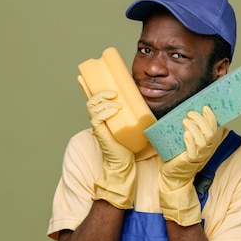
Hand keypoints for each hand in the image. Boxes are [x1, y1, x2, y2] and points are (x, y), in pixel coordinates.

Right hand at [87, 90, 135, 208]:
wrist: (124, 161)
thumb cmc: (129, 143)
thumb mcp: (132, 122)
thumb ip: (135, 112)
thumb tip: (148, 98)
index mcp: (103, 114)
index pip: (95, 98)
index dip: (92, 86)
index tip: (101, 79)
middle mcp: (97, 118)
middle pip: (92, 99)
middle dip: (101, 92)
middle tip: (115, 92)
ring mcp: (97, 125)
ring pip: (93, 106)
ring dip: (105, 101)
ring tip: (117, 101)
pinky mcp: (99, 132)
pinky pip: (96, 117)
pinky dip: (105, 111)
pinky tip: (115, 110)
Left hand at [159, 106, 220, 225]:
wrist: (173, 174)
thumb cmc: (179, 155)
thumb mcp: (186, 140)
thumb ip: (190, 129)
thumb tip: (187, 113)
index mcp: (207, 142)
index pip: (214, 127)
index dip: (211, 117)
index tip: (204, 107)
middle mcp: (206, 149)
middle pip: (209, 132)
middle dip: (201, 120)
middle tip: (190, 113)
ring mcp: (199, 156)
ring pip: (202, 140)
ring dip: (194, 128)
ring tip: (185, 121)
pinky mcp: (190, 161)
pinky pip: (193, 149)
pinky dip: (190, 140)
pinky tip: (185, 134)